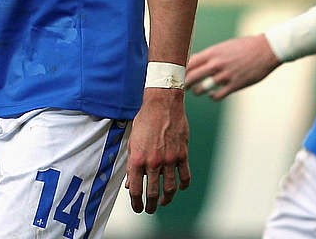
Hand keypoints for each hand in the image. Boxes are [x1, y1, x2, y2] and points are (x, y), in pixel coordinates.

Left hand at [124, 88, 189, 213]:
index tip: (137, 208)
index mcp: (137, 159)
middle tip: (150, 209)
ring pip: (170, 188)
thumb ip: (132, 165)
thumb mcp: (132, 142)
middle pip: (152, 192)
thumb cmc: (145, 121)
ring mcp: (169, 159)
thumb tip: (130, 184)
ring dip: (166, 199)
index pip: (135, 189)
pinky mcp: (182, 154)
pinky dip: (183, 185)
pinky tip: (180, 188)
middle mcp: (153, 162)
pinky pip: (185, 176)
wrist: (162, 105)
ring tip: (163, 203)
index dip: (136, 202)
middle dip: (150, 205)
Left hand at [185, 34, 279, 100]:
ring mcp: (225, 75)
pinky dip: (213, 96)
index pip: (189, 62)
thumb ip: (211, 55)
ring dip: (197, 91)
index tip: (177, 74)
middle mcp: (216, 63)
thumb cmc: (245, 46)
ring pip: (202, 88)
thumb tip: (197, 61)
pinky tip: (213, 94)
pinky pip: (217, 95)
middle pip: (191, 76)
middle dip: (184, 83)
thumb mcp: (225, 47)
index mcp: (213, 53)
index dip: (181, 70)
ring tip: (197, 91)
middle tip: (180, 87)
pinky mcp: (235, 84)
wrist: (266, 49)